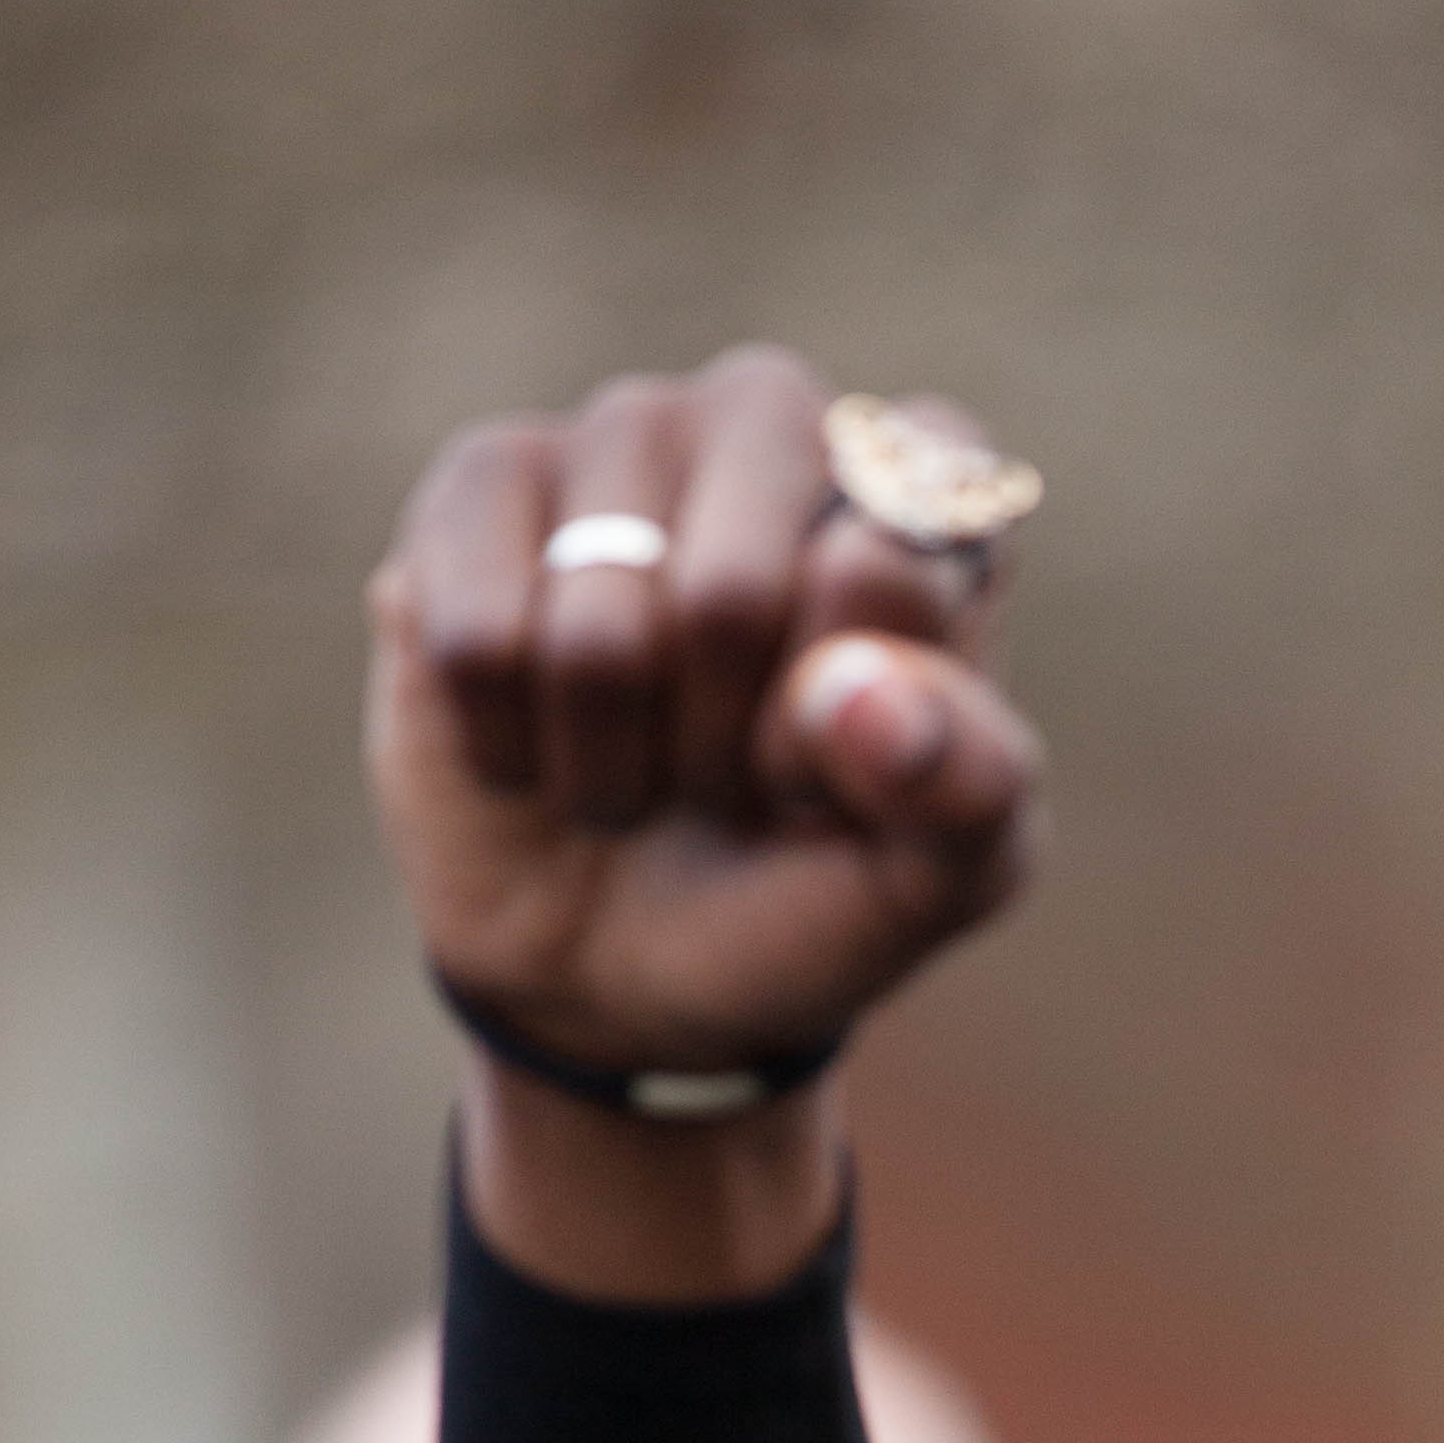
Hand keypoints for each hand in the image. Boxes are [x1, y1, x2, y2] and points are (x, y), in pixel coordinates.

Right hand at [366, 340, 1044, 1293]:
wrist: (642, 1008)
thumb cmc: (817, 916)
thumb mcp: (951, 880)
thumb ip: (970, 774)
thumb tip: (856, 673)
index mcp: (915, 501)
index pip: (926, 499)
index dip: (881, 671)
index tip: (852, 770)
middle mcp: (771, 434)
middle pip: (770, 497)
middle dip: (749, 688)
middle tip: (734, 775)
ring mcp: (614, 449)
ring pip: (617, 554)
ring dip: (627, 719)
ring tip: (640, 773)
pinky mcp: (473, 501)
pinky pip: (482, 585)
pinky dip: (514, 716)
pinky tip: (539, 750)